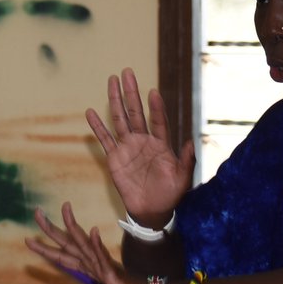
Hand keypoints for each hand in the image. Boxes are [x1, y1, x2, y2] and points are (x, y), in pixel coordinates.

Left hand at [25, 203, 142, 283]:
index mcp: (90, 270)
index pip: (63, 257)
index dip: (46, 248)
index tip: (29, 239)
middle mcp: (93, 264)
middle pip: (68, 243)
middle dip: (50, 228)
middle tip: (36, 212)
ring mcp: (102, 266)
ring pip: (82, 243)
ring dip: (72, 225)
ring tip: (64, 208)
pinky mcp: (112, 273)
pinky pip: (102, 257)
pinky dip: (97, 244)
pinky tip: (93, 230)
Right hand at [87, 68, 193, 225]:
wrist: (152, 211)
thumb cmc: (170, 194)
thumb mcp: (182, 179)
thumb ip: (186, 161)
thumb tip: (191, 141)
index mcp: (161, 144)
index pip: (158, 120)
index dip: (156, 107)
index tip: (153, 92)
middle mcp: (144, 141)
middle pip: (136, 112)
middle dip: (131, 92)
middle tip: (127, 72)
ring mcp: (128, 148)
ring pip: (120, 119)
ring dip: (115, 100)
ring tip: (111, 81)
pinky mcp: (114, 158)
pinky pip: (104, 139)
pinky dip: (97, 127)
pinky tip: (91, 112)